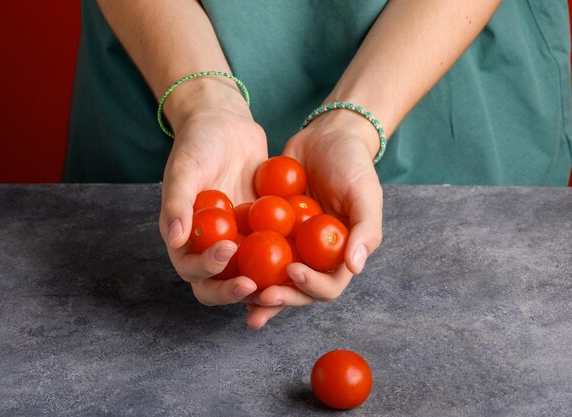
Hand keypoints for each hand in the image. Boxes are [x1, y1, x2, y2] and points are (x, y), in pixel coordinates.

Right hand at [158, 86, 267, 310]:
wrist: (225, 124)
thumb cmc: (197, 144)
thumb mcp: (184, 169)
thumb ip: (177, 203)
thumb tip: (174, 239)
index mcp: (185, 240)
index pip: (192, 270)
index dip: (208, 272)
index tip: (228, 253)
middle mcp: (210, 247)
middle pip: (220, 284)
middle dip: (237, 290)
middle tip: (258, 286)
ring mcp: (237, 240)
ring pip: (249, 274)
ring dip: (264, 284)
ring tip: (283, 282)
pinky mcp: (261, 231)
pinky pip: (273, 250)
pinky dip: (285, 258)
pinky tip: (304, 257)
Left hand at [246, 110, 383, 326]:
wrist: (325, 136)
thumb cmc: (353, 164)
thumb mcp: (365, 194)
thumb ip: (366, 231)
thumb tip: (354, 268)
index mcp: (338, 257)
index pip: (327, 287)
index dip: (310, 287)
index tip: (292, 271)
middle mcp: (312, 258)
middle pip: (295, 291)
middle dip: (279, 299)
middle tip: (259, 297)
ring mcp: (289, 246)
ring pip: (270, 278)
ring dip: (255, 291)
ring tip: (237, 293)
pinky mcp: (267, 230)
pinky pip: (251, 249)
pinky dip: (239, 259)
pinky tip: (220, 261)